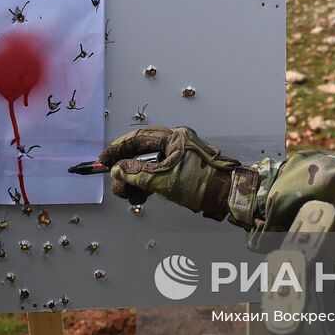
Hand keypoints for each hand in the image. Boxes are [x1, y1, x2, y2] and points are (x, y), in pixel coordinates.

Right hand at [98, 126, 247, 221]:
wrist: (230, 197)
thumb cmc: (201, 184)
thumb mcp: (165, 179)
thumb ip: (138, 174)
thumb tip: (116, 170)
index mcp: (173, 137)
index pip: (138, 138)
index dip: (118, 148)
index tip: (103, 159)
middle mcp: (175, 143)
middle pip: (141, 153)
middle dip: (126, 171)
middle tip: (119, 188)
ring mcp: (179, 157)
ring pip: (148, 166)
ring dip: (136, 182)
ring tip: (131, 197)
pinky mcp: (182, 171)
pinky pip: (158, 174)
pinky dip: (147, 185)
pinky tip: (142, 197)